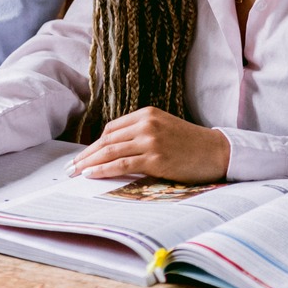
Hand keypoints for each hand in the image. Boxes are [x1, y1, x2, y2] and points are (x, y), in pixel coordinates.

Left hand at [70, 107, 229, 184]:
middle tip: (71, 167)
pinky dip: (104, 169)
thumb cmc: (190, 144)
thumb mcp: (164, 129)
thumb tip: (115, 150)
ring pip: (111, 151)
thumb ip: (142, 133)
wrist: (216, 152)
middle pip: (107, 139)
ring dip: (90, 163)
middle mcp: (146, 123)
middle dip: (86, 154)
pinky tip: (92, 175)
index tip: (83, 156)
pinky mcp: (155, 158)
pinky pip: (123, 164)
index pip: (112, 128)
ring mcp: (150, 139)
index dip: (95, 144)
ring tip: (76, 173)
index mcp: (147, 113)